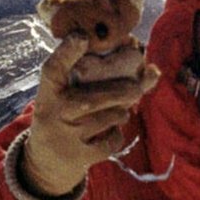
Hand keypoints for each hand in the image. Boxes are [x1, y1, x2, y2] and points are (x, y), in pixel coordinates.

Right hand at [22, 36, 158, 196]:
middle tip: (136, 88)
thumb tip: (153, 71)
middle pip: (92, 99)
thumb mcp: (66, 97)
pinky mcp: (79, 156)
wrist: (46, 162)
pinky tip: (110, 132)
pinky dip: (116, 135)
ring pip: (107, 119)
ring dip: (120, 114)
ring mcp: (66, 136)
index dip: (67, 52)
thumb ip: (98, 81)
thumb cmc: (65, 117)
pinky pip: (111, 141)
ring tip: (119, 112)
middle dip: (119, 93)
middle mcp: (54, 112)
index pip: (53, 69)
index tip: (82, 37)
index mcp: (48, 92)